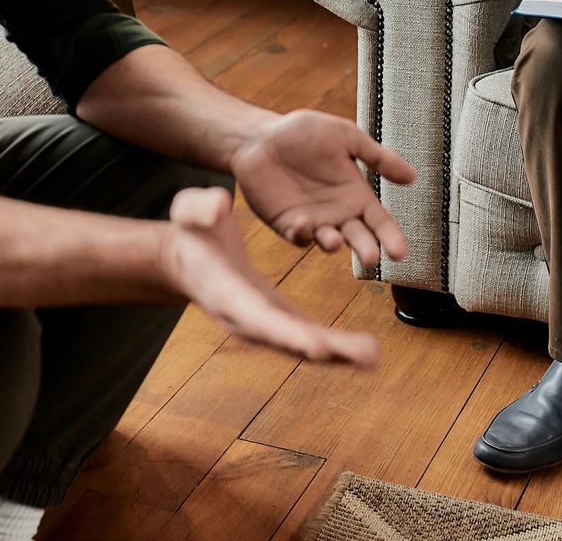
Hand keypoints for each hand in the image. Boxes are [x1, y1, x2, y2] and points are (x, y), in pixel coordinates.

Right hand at [159, 186, 381, 366]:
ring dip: (338, 354)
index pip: (258, 316)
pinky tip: (363, 351)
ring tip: (373, 357)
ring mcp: (261, 323)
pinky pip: (306, 337)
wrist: (187, 260)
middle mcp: (246, 318)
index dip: (287, 334)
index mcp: (226, 292)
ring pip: (301, 345)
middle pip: (288, 340)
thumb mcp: (190, 212)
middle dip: (326, 350)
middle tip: (366, 356)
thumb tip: (220, 204)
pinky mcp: (275, 319)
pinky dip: (334, 347)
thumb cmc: (191, 235)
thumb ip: (201, 208)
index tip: (317, 346)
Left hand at [229, 109, 415, 265]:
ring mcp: (314, 221)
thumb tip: (413, 177)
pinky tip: (303, 224)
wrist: (261, 137)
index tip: (400, 253)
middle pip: (359, 238)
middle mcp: (339, 213)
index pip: (380, 222)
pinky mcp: (287, 224)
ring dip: (333, 244)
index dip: (391, 237)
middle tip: (372, 258)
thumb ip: (378, 157)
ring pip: (329, 241)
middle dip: (366, 250)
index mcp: (357, 195)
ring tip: (335, 241)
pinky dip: (301, 234)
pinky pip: (298, 236)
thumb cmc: (305, 133)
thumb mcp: (346, 137)